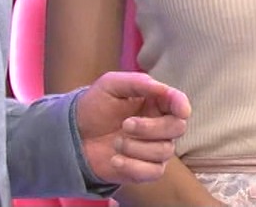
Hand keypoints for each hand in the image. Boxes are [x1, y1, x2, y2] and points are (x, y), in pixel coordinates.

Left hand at [74, 70, 192, 183]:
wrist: (73, 136)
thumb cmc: (94, 106)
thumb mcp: (110, 85)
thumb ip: (137, 82)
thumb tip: (162, 88)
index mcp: (156, 102)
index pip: (179, 103)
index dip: (182, 105)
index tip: (180, 110)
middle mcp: (160, 125)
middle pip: (177, 128)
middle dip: (151, 128)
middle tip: (125, 124)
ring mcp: (154, 149)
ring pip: (165, 151)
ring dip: (137, 148)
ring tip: (115, 143)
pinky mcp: (145, 170)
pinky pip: (154, 172)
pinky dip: (134, 167)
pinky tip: (115, 160)